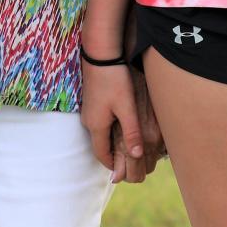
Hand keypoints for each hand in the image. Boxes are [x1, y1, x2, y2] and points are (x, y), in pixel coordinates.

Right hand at [82, 62, 159, 183]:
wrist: (100, 54)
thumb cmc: (114, 79)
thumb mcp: (126, 107)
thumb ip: (131, 132)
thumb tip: (136, 156)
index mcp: (96, 126)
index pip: (101, 155)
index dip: (113, 165)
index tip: (125, 172)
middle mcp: (89, 121)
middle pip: (100, 146)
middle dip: (114, 155)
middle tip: (131, 160)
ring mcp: (89, 111)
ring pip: (101, 134)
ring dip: (113, 142)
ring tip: (129, 144)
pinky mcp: (93, 102)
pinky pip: (101, 123)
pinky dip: (111, 130)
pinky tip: (123, 124)